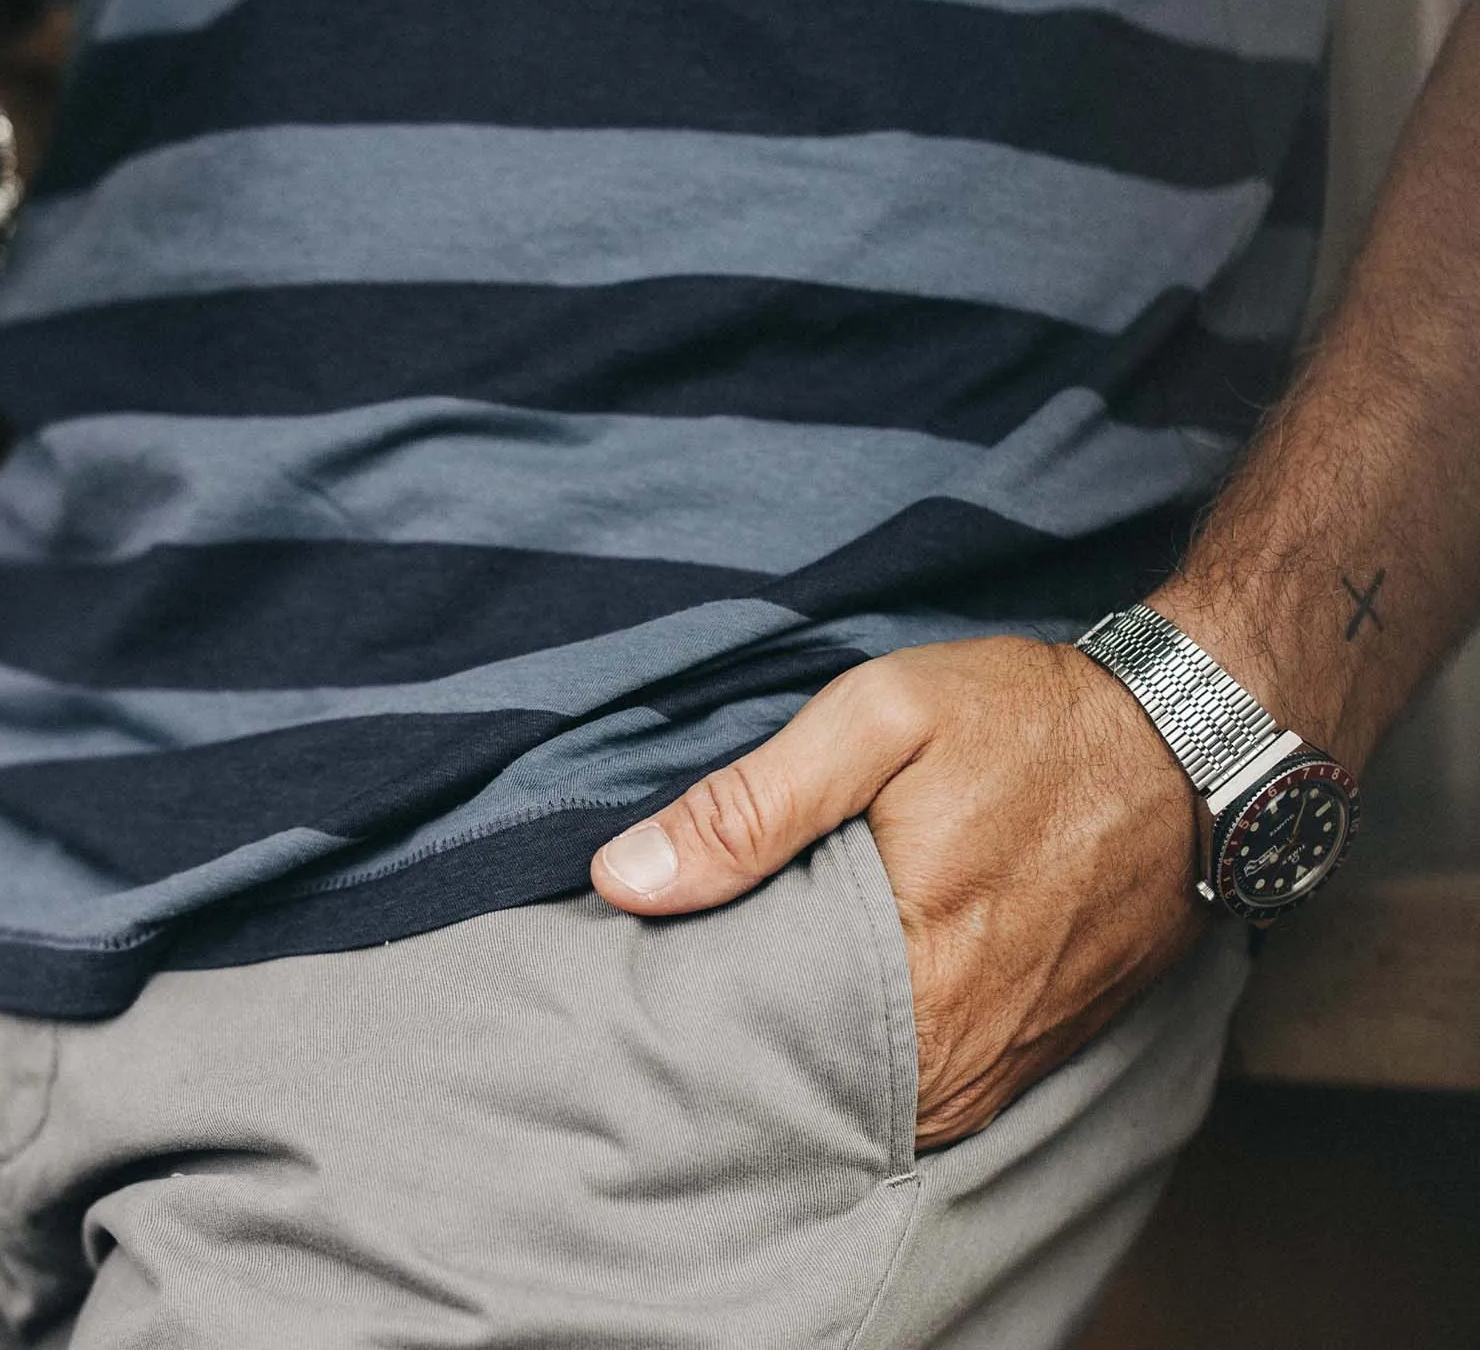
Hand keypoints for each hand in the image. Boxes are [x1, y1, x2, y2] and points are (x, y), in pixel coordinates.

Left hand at [590, 636, 1210, 1148]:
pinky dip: (875, 1052)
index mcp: (915, 977)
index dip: (693, 1015)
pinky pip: (930, 1087)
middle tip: (686, 974)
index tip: (646, 976)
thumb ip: (751, 806)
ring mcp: (1009, 1065)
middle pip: (808, 1083)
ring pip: (868, 1095)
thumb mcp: (879, 721)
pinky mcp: (1038, 1054)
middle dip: (742, 1040)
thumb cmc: (1029, 721)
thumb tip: (624, 877)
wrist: (1193, 742)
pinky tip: (835, 994)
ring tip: (751, 983)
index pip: (757, 1049)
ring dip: (808, 1050)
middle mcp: (965, 1054)